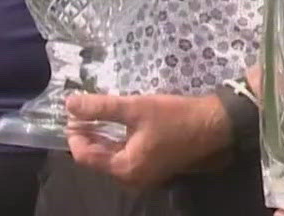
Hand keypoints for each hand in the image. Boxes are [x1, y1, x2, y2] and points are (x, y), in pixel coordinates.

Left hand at [65, 92, 232, 190]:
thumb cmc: (175, 117)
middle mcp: (132, 178)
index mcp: (124, 168)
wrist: (214, 125)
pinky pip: (127, 157)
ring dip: (102, 138)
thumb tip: (69, 104)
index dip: (75, 134)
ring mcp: (144, 175)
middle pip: (98, 159)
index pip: (85, 156)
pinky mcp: (154, 167)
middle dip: (87, 135)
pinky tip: (118, 124)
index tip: (71, 113)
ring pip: (112, 157)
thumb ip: (101, 107)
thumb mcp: (135, 108)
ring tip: (96, 115)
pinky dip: (118, 141)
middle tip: (81, 112)